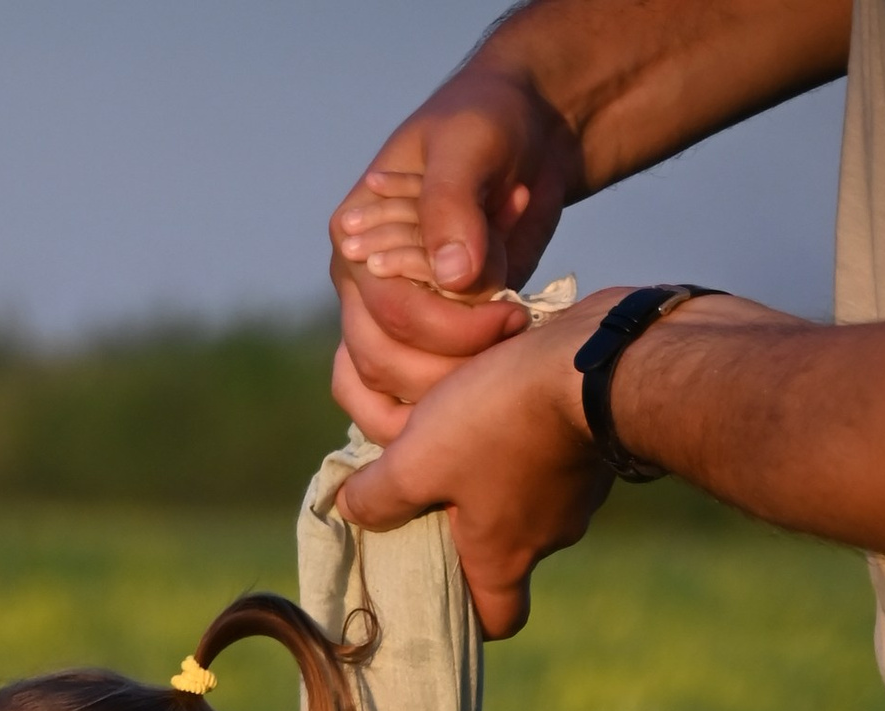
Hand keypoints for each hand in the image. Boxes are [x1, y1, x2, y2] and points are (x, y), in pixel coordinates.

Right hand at [328, 55, 582, 435]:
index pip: (388, 311)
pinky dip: (442, 411)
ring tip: (500, 375)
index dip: (450, 327)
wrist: (528, 132)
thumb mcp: (470, 142)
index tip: (513, 314)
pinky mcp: (423, 342)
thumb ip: (455, 203)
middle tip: (516, 344)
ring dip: (445, 398)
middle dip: (450, 369)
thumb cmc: (491, 125)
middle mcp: (360, 289)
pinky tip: (484, 402)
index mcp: (355, 241)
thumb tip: (455, 275)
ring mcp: (387, 321)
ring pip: (387, 394)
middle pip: (381, 364)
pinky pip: (410, 400)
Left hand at [337, 291, 619, 636]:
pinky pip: (561, 458)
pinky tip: (517, 405)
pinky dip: (538, 442)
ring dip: (506, 478)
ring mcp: (583, 493)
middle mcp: (550, 537)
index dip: (470, 613)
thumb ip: (380, 493)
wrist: (599, 358)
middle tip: (443, 493)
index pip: (496, 619)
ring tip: (477, 435)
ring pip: (534, 501)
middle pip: (509, 553)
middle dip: (476, 530)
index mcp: (505, 558)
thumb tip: (350, 508)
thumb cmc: (503, 420)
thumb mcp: (419, 458)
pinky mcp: (601, 447)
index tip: (446, 584)